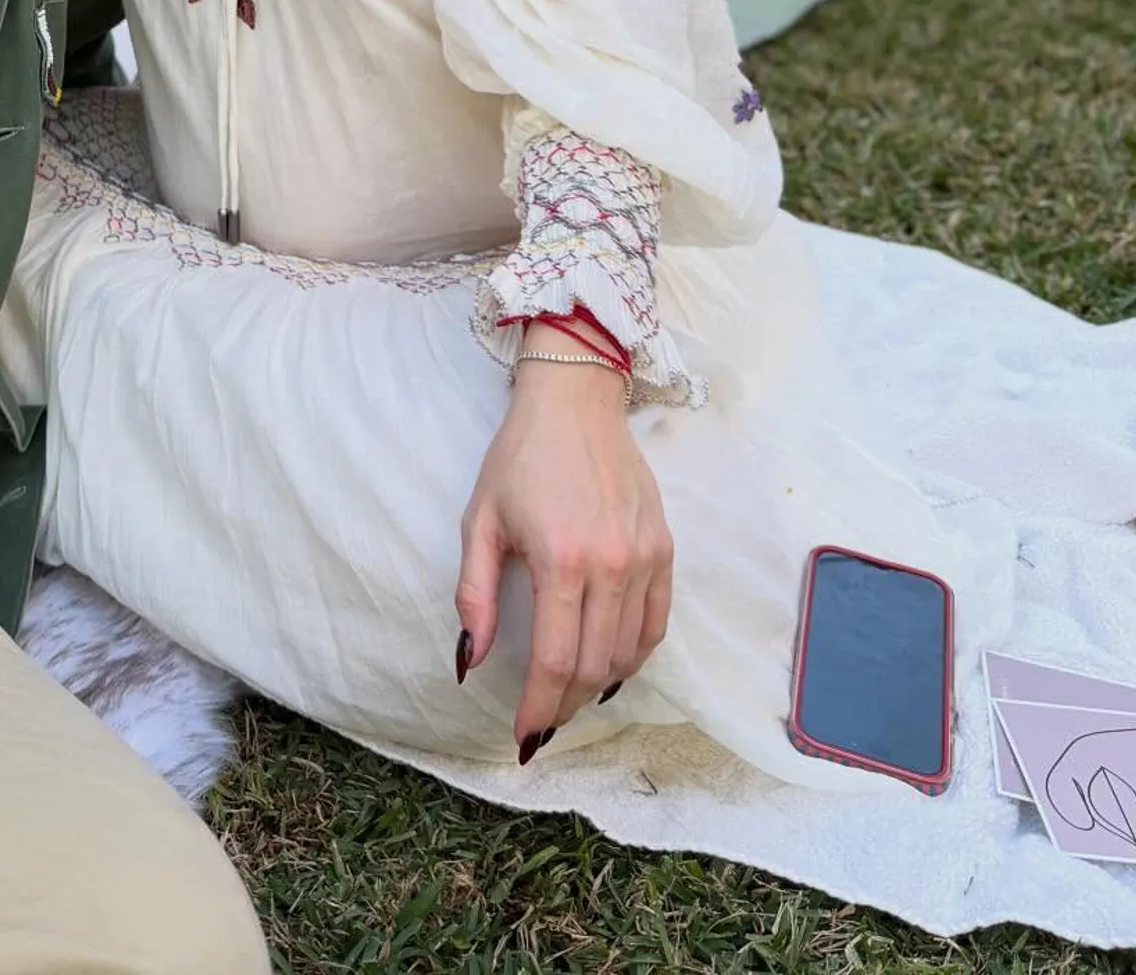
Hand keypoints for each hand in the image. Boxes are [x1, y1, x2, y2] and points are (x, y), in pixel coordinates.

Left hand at [456, 359, 672, 750]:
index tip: (524, 734)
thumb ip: (475, 596)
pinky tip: (609, 664)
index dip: (540, 708)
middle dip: (565, 706)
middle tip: (544, 722)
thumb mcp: (480, 520)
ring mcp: (644, 559)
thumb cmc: (520, 457)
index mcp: (562, 561)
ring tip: (569, 697)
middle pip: (593, 666)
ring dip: (598, 685)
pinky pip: (656, 624)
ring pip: (628, 652)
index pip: (555, 661)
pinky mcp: (664, 550)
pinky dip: (634, 655)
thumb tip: (470, 661)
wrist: (575, 401)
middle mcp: (611, 566)